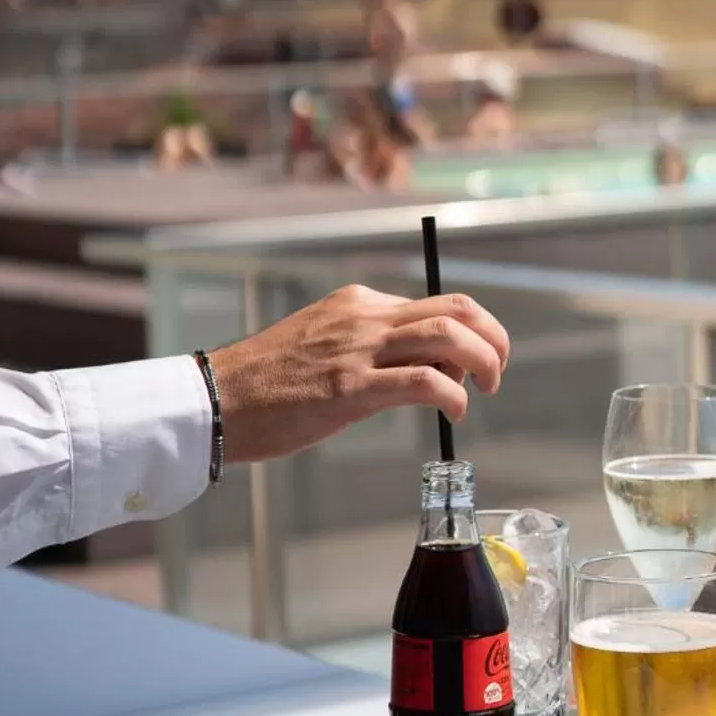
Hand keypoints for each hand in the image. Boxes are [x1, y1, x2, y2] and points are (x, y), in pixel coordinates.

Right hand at [208, 285, 509, 463]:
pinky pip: (422, 381)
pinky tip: (455, 412)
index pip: (438, 303)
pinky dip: (453, 395)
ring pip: (449, 336)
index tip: (477, 361)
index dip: (472, 331)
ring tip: (486, 389)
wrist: (218, 398)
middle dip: (492, 337)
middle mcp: (365, 317)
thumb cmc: (268, 382)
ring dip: (483, 361)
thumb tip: (419, 367)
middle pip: (457, 309)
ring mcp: (359, 350)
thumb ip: (368, 345)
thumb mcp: (324, 343)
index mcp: (359, 303)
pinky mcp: (351, 387)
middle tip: (497, 371)